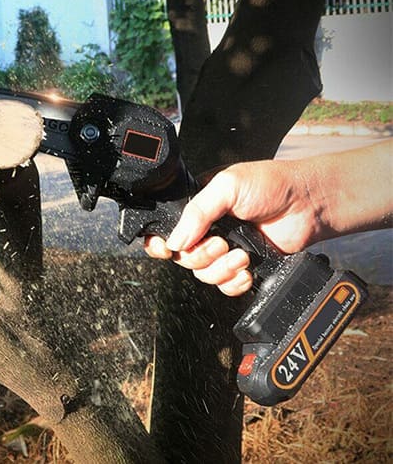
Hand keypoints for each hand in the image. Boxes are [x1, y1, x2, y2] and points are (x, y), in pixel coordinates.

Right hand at [145, 159, 321, 295]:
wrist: (309, 204)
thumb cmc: (272, 184)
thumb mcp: (228, 186)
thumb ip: (197, 212)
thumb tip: (174, 240)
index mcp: (198, 207)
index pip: (168, 230)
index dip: (162, 244)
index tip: (168, 250)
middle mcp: (208, 230)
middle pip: (184, 258)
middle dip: (201, 255)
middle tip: (222, 243)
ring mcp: (225, 249)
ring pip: (204, 275)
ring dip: (221, 269)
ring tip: (241, 254)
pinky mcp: (242, 266)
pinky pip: (225, 286)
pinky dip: (234, 282)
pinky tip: (247, 269)